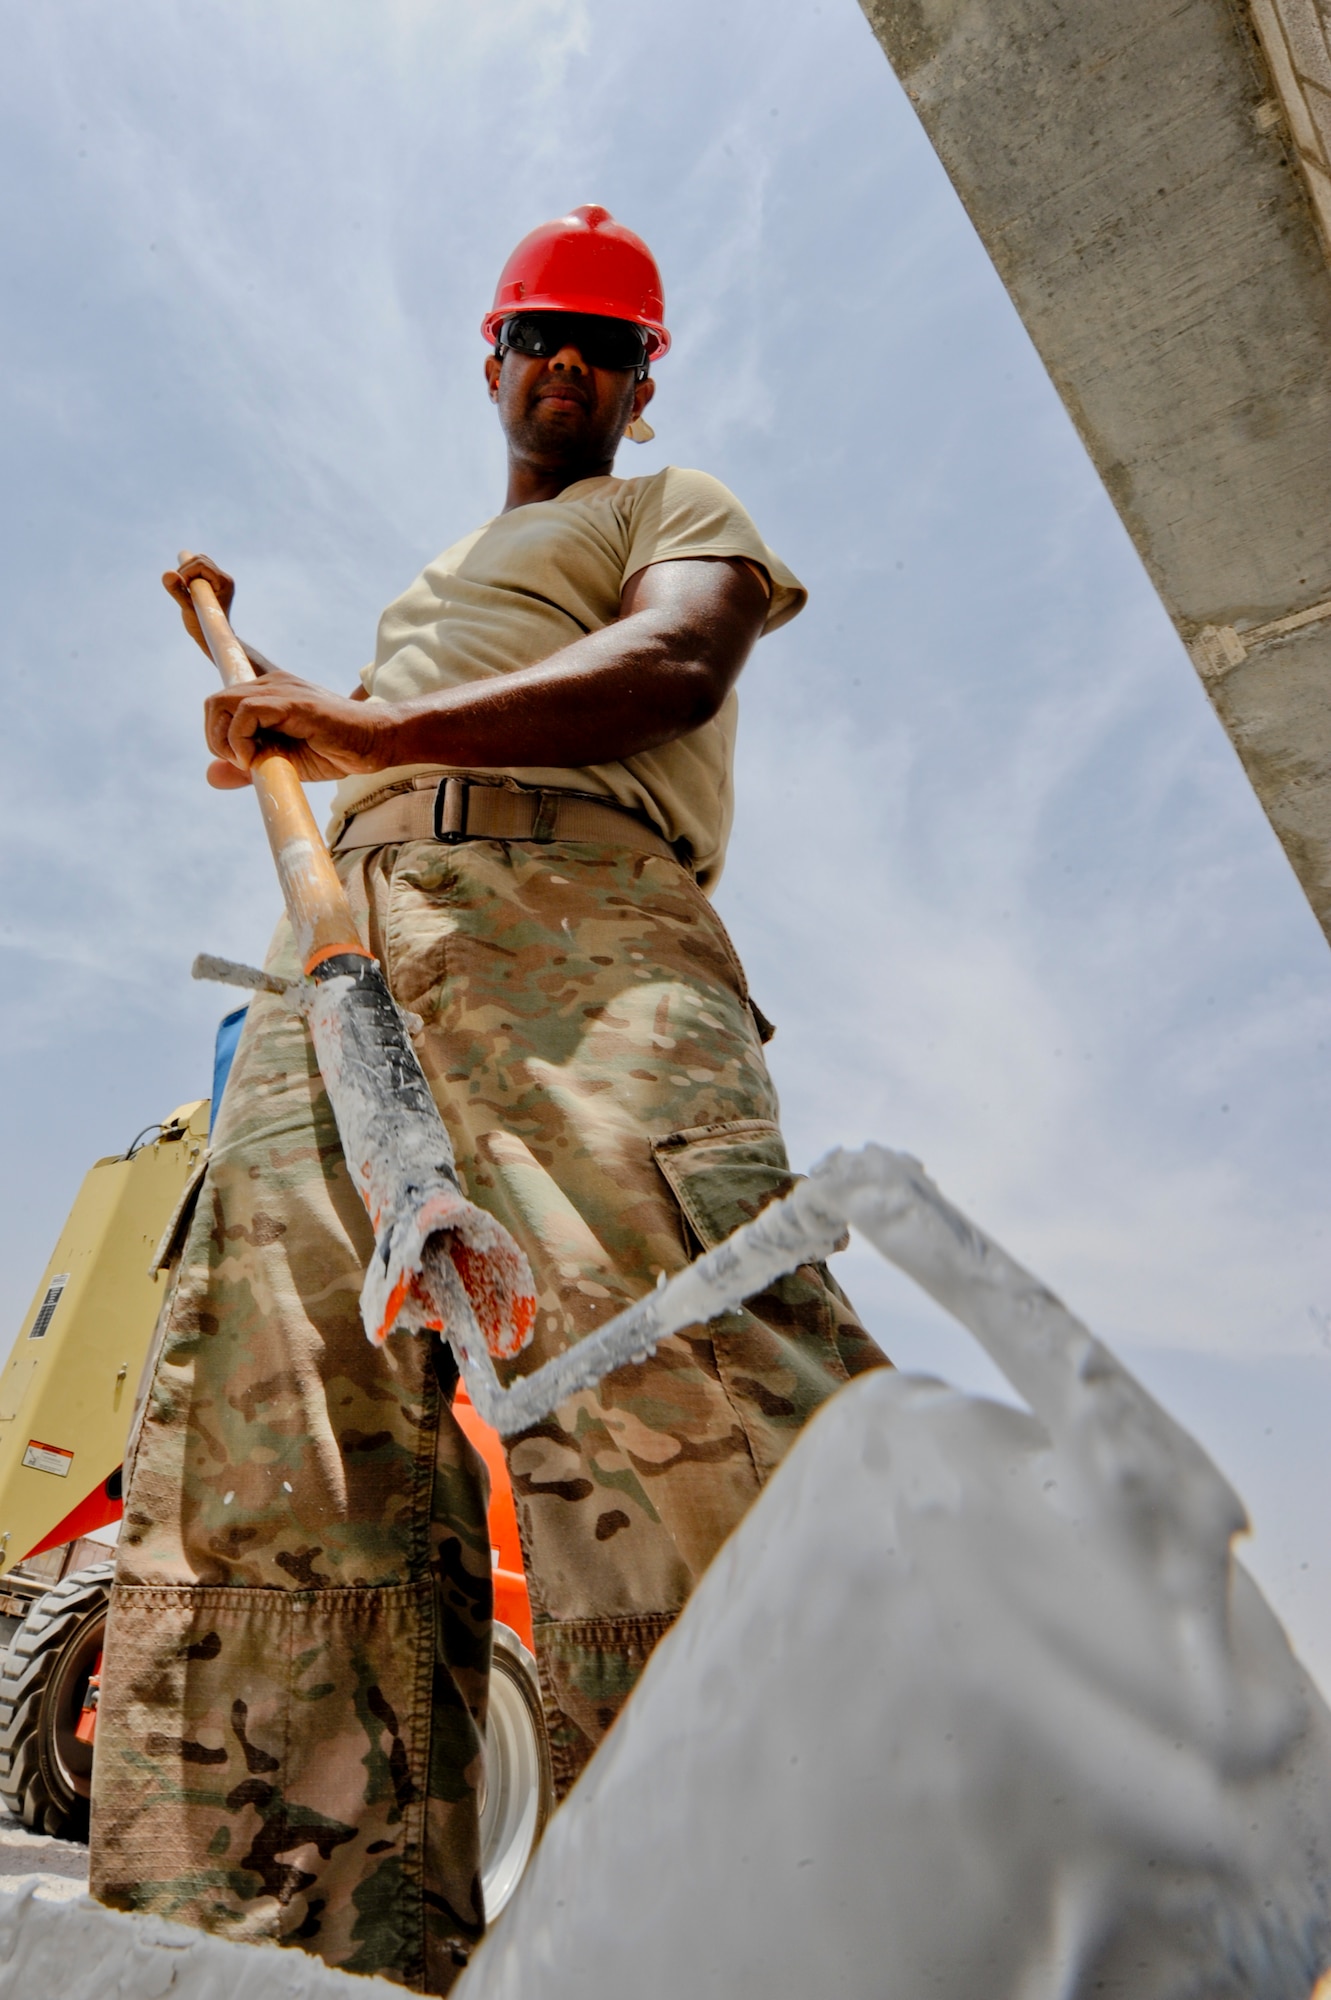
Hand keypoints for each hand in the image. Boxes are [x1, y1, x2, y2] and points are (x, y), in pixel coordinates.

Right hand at [162, 553, 234, 655]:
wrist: (212, 639)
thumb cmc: (203, 628)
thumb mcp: (187, 609)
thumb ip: (177, 590)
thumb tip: (167, 573)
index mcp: (224, 582)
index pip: (201, 564)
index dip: (186, 572)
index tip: (182, 588)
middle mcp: (225, 578)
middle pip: (200, 559)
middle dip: (185, 570)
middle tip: (182, 589)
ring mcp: (220, 580)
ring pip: (199, 562)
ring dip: (186, 572)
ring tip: (185, 590)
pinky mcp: (214, 582)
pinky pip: (199, 569)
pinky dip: (188, 575)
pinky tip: (188, 589)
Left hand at [204, 670, 394, 787]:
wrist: (374, 744)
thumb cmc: (333, 752)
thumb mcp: (280, 763)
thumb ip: (246, 767)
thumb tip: (209, 776)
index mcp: (268, 695)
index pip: (223, 700)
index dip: (213, 722)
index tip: (229, 751)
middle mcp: (271, 684)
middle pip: (215, 702)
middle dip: (216, 738)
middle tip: (241, 764)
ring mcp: (281, 689)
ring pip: (223, 703)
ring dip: (226, 740)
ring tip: (249, 763)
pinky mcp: (293, 701)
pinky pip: (246, 711)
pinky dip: (240, 739)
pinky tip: (257, 759)